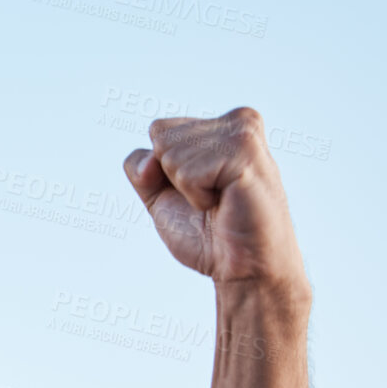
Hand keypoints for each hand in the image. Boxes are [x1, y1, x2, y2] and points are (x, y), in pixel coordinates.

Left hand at [124, 107, 306, 292]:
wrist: (241, 266)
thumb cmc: (207, 233)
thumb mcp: (160, 195)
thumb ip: (141, 168)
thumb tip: (149, 163)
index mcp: (223, 124)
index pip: (159, 129)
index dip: (162, 170)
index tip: (198, 189)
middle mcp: (238, 121)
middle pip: (160, 137)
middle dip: (173, 178)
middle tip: (211, 198)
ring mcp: (243, 134)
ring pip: (170, 153)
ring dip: (188, 190)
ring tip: (220, 201)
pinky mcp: (245, 154)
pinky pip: (187, 174)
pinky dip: (197, 197)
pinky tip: (225, 203)